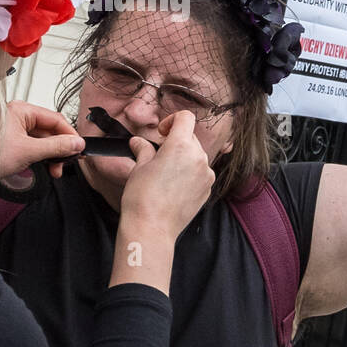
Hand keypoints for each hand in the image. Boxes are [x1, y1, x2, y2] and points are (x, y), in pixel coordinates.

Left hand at [0, 101, 84, 181]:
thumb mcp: (27, 151)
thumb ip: (55, 146)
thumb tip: (75, 143)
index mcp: (20, 110)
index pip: (55, 119)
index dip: (69, 135)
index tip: (78, 149)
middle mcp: (15, 116)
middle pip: (48, 130)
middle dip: (59, 149)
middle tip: (64, 165)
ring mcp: (10, 129)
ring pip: (39, 139)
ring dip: (48, 155)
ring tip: (52, 170)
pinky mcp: (6, 142)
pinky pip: (29, 145)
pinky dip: (37, 156)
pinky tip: (40, 166)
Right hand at [119, 111, 214, 240]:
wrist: (152, 228)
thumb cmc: (142, 198)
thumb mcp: (139, 167)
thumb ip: (143, 149)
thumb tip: (138, 142)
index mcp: (180, 146)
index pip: (185, 118)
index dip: (172, 120)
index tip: (162, 133)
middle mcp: (198, 157)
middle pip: (191, 137)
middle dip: (176, 140)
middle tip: (158, 155)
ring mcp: (206, 174)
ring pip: (197, 155)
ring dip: (184, 157)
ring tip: (166, 173)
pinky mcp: (207, 189)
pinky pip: (200, 172)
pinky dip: (190, 172)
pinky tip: (174, 186)